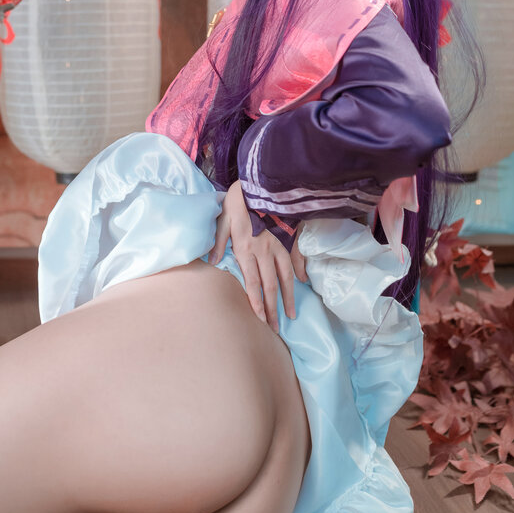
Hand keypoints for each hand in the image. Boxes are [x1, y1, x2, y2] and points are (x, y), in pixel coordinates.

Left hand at [207, 180, 307, 330]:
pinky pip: (295, 257)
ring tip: (291, 314)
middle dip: (273, 309)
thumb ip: (218, 242)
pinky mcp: (288, 237)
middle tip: (276, 329)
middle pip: (270, 285)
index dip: (257, 303)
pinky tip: (303, 282)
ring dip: (289, 296)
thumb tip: (211, 262)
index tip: (261, 321)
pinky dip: (300, 270)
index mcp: (246, 249)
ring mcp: (278, 245)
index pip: (253, 283)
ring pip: (286, 275)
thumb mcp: (222, 220)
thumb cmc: (237, 201)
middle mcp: (264, 251)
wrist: (260, 183)